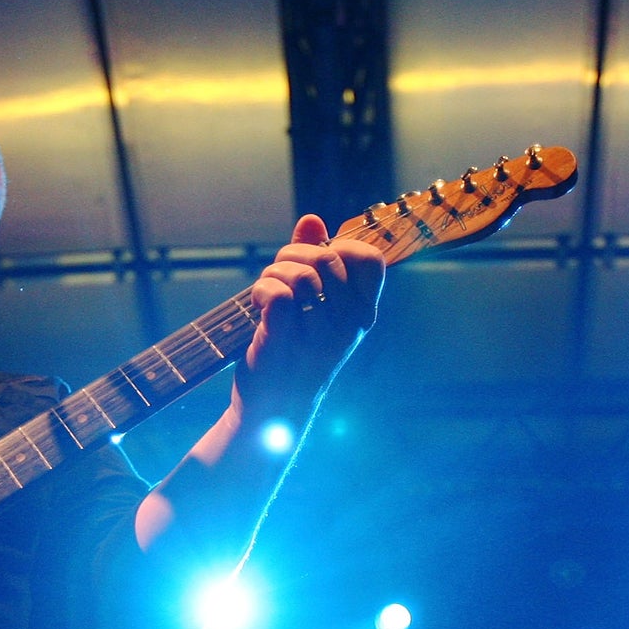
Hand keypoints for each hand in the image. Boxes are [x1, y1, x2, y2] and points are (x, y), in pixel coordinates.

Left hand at [240, 215, 381, 415]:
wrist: (272, 408)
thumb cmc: (294, 351)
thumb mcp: (313, 305)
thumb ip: (313, 258)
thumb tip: (312, 220)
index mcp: (362, 314)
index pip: (370, 259)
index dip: (341, 246)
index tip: (317, 263)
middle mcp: (347, 324)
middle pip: (327, 257)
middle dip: (292, 255)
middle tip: (277, 276)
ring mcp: (319, 335)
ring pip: (300, 274)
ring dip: (273, 274)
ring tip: (266, 293)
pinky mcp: (287, 341)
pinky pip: (279, 293)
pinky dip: (262, 289)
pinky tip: (258, 304)